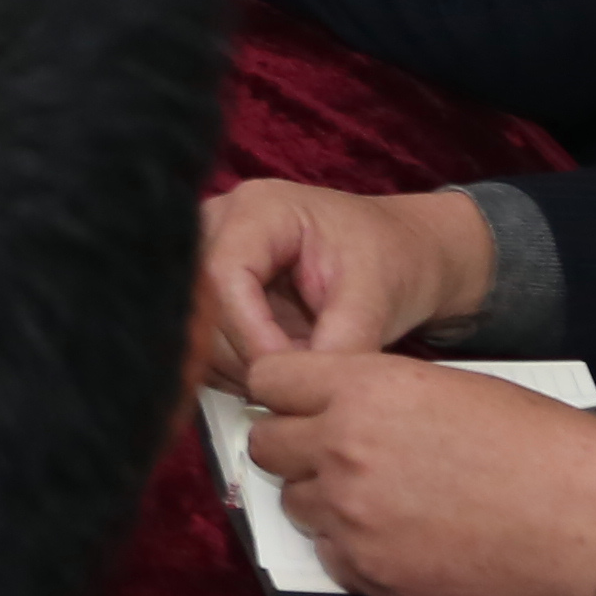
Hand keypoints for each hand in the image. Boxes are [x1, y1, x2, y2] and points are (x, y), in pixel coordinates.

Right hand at [191, 179, 495, 385]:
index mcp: (258, 210)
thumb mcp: (374, 296)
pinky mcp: (211, 295)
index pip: (224, 275)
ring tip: (298, 376)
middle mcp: (220, 227)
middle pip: (201, 305)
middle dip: (247, 356)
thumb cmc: (390, 259)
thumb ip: (341, 339)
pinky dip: (240, 370)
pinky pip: (205, 345)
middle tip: (298, 383)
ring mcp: (208, 259)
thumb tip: (305, 385)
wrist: (398, 257)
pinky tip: (280, 373)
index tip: (289, 372)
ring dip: (243, 368)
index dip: (249, 332)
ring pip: (197, 332)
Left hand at [231, 353, 595, 595]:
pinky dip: (353, 551)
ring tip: (382, 502)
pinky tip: (403, 542)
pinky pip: (328, 556)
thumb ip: (386, 394)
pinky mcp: (368, 575)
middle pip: (265, 444)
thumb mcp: (460, 389)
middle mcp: (343, 448)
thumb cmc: (548, 454)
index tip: (299, 404)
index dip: (284, 391)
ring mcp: (351, 516)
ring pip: (293, 503)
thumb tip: (350, 406)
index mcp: (366, 390)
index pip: (270, 378)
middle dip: (293, 448)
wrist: (593, 532)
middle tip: (334, 456)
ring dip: (324, 501)